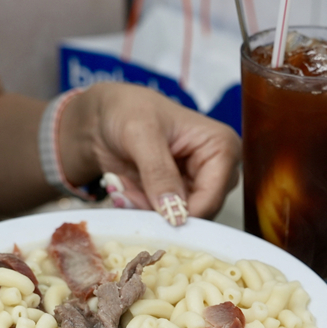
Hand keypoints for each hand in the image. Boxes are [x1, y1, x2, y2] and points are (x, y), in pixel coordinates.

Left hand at [60, 83, 241, 222]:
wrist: (105, 116)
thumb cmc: (127, 109)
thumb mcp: (141, 134)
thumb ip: (159, 172)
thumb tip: (174, 212)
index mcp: (221, 147)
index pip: (212, 197)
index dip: (181, 212)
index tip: (148, 209)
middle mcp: (216, 169)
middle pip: (199, 212)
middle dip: (159, 210)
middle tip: (127, 195)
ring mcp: (197, 184)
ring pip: (179, 218)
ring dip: (146, 210)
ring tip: (123, 188)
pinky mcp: (178, 195)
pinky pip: (164, 217)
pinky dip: (141, 209)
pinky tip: (125, 190)